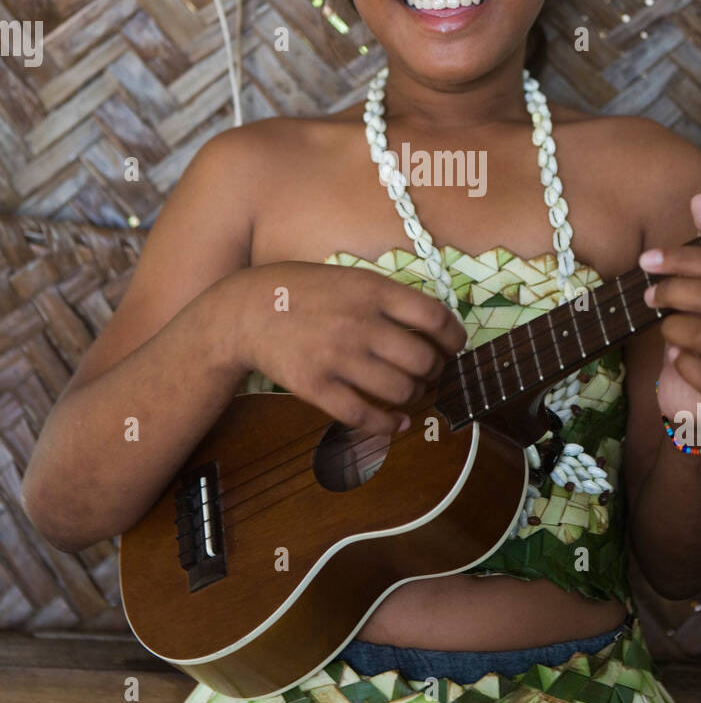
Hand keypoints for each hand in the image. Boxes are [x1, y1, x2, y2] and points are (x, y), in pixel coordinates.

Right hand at [230, 261, 465, 435]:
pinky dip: (389, 425)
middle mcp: (359, 323)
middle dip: (435, 371)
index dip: (455, 337)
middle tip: (428, 372)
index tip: (455, 346)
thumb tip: (435, 326)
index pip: (435, 317)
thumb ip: (388, 298)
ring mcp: (337, 357)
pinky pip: (364, 416)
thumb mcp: (350, 277)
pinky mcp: (316, 386)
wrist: (245, 310)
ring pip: (400, 391)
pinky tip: (397, 422)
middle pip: (423, 360)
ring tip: (409, 392)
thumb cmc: (302, 291)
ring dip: (414, 396)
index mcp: (372, 290)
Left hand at [639, 194, 700, 424]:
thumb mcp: (696, 292)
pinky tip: (676, 361)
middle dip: (675, 289)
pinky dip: (681, 363)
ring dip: (673, 326)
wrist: (693, 405)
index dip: (686, 257)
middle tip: (648, 294)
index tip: (648, 258)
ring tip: (663, 328)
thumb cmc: (696, 343)